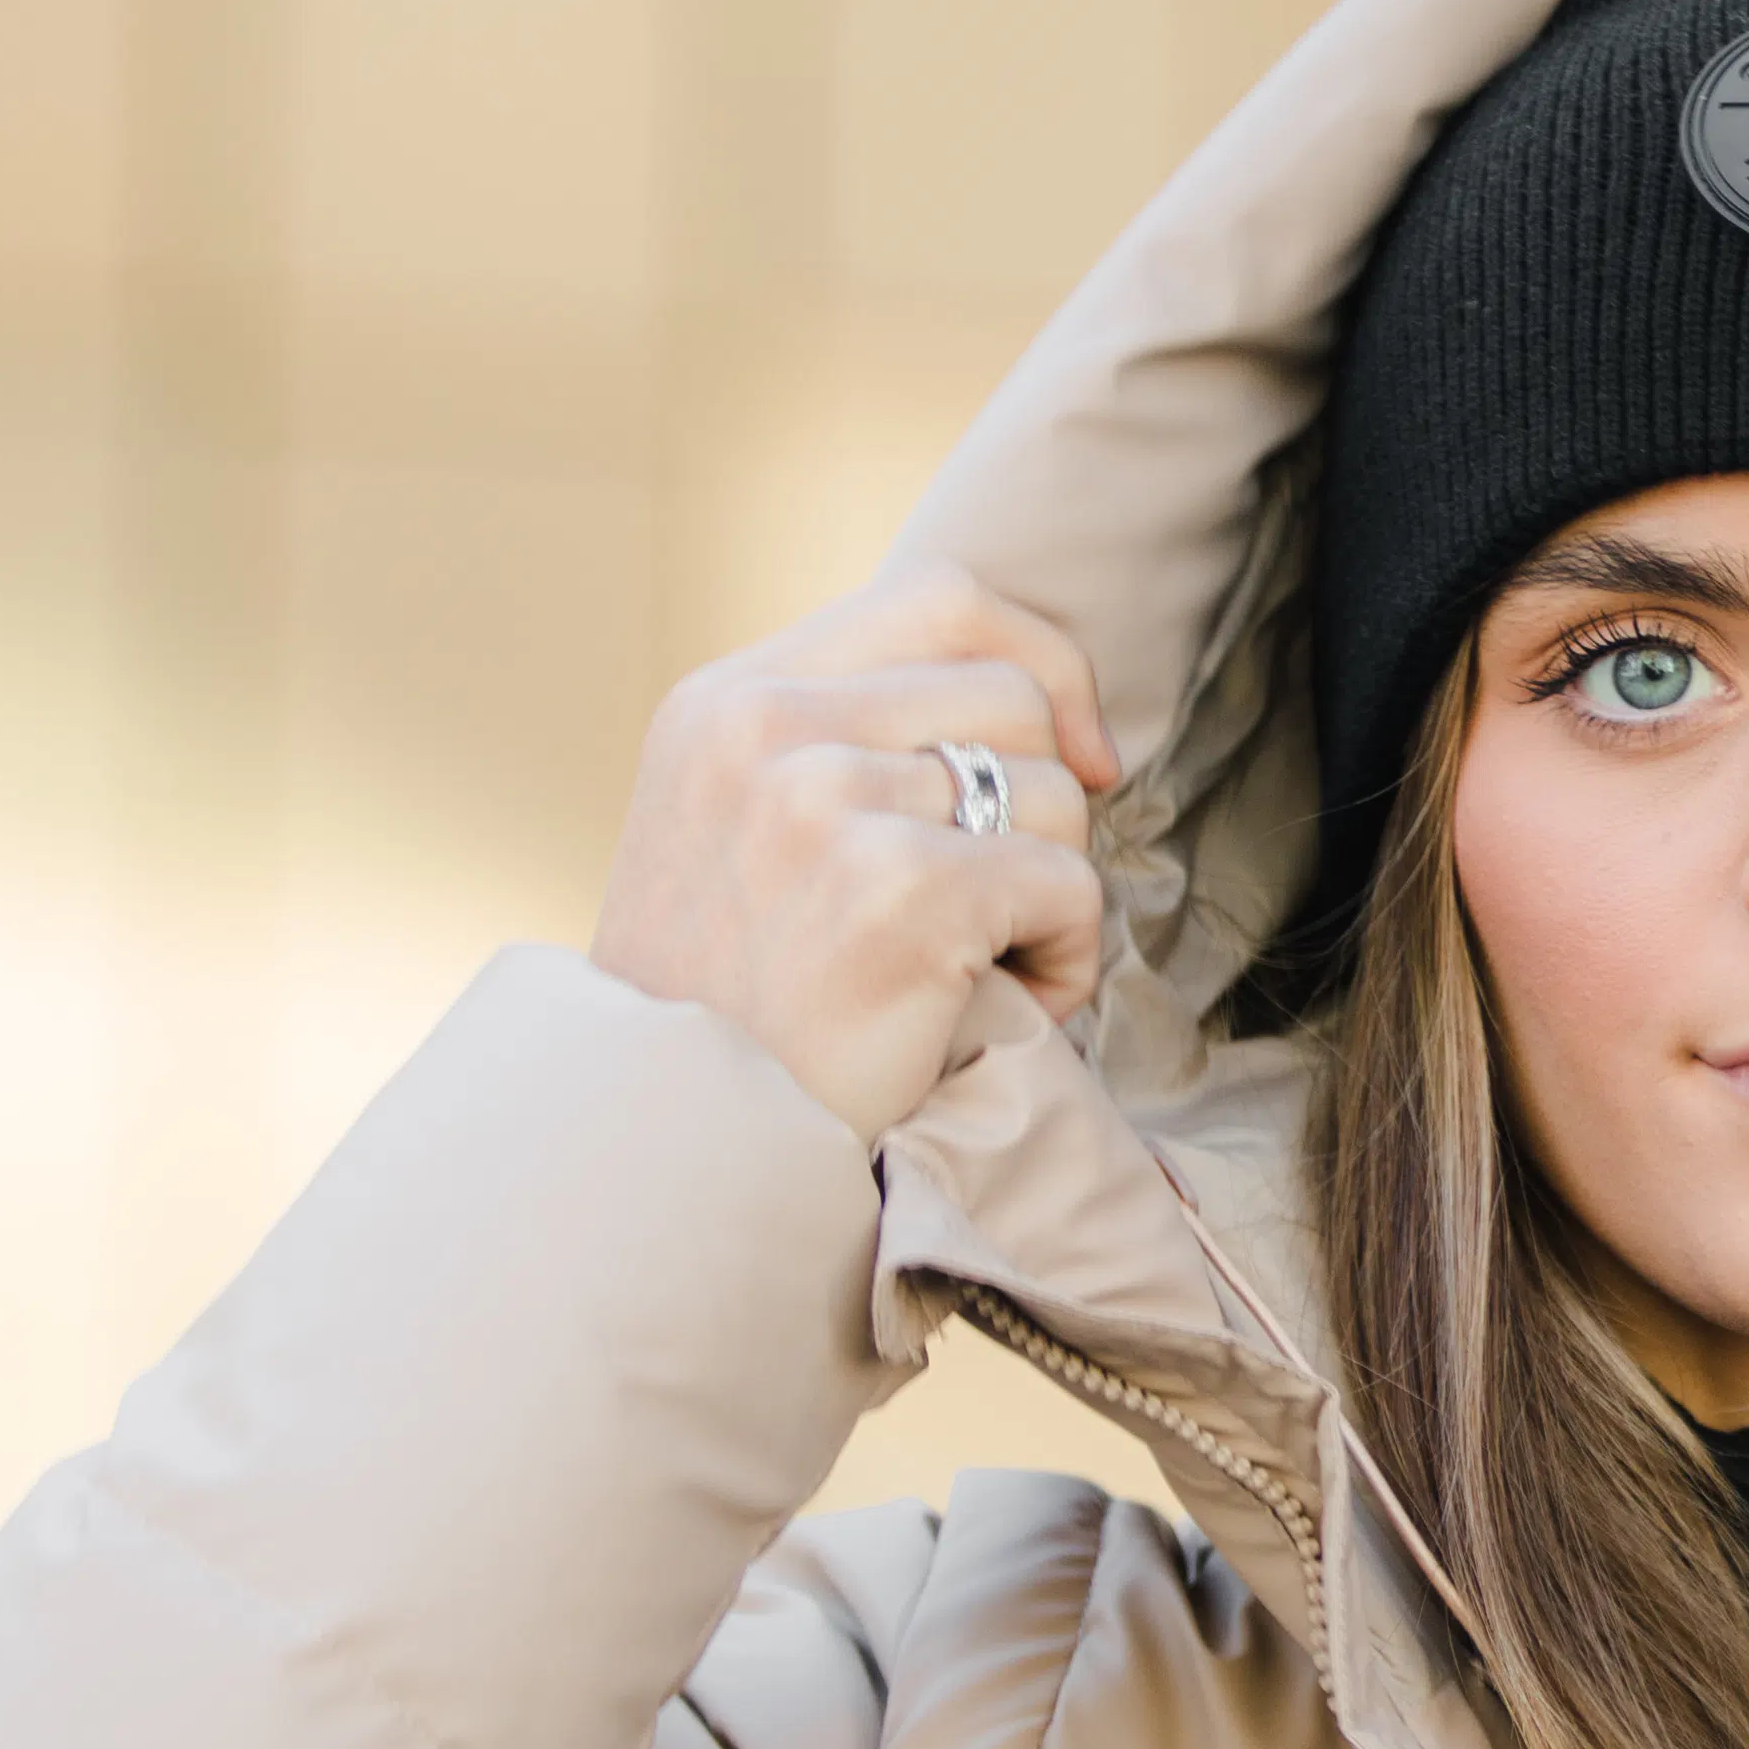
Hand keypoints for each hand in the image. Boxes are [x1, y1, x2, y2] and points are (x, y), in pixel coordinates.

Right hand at [592, 564, 1122, 1138]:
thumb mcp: (732, 829)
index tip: (1077, 753)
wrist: (671, 1150)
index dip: (1041, 663)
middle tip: (989, 906)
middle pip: (1016, 698)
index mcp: (725, 699)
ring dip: (1049, 895)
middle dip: (1046, 806)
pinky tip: (989, 1010)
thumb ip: (837, 741)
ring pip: (1056, 794)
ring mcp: (827, 802)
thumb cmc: (729, 1009)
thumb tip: (1042, 705)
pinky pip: (1067, 886)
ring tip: (972, 971)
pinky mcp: (898, 891)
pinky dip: (1062, 962)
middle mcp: (768, 729)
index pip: (941, 598)